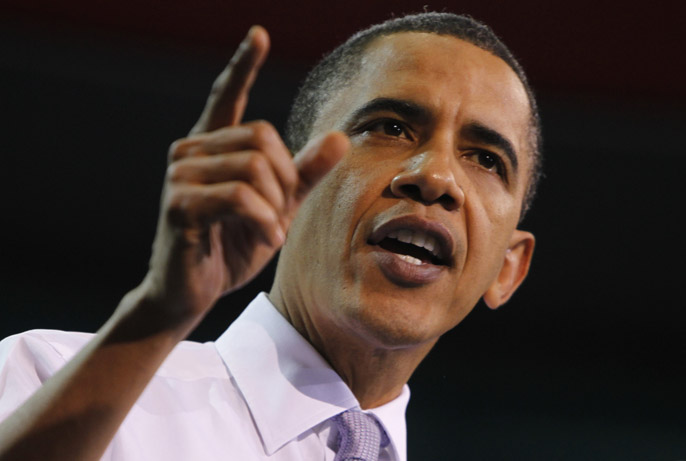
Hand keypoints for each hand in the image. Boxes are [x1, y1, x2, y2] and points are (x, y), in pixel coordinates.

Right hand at [140, 26, 348, 332]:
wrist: (193, 291)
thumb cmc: (232, 245)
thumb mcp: (278, 207)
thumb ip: (305, 173)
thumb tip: (341, 137)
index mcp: (214, 146)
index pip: (228, 95)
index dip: (243, 64)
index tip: (258, 34)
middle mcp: (191, 151)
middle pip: (263, 138)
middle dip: (285, 180)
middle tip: (279, 215)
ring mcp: (180, 174)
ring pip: (255, 167)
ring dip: (275, 206)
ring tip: (269, 231)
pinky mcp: (179, 203)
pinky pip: (241, 196)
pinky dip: (263, 221)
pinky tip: (262, 239)